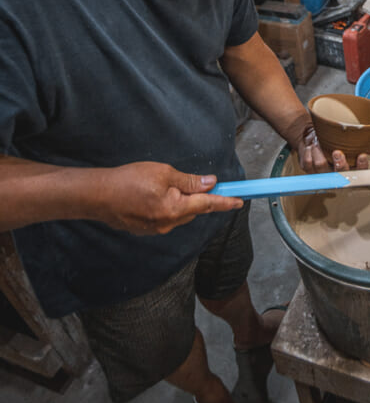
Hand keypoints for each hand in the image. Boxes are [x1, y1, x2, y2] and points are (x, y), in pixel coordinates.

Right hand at [90, 162, 240, 234]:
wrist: (97, 196)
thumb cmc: (128, 180)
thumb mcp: (163, 173)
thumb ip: (189, 181)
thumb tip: (210, 184)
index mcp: (175, 209)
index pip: (208, 205)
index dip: (225, 202)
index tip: (240, 202)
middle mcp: (168, 224)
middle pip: (193, 210)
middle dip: (196, 197)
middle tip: (190, 181)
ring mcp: (156, 229)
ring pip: (179, 214)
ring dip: (179, 202)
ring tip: (159, 185)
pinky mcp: (146, 230)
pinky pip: (165, 218)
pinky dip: (166, 207)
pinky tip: (150, 195)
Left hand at [295, 125, 369, 172]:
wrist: (313, 139)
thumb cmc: (332, 142)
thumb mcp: (348, 142)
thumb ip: (361, 145)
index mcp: (348, 168)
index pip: (359, 172)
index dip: (361, 166)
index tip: (361, 156)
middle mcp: (336, 174)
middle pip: (340, 176)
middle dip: (340, 164)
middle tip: (337, 152)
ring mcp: (321, 173)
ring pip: (321, 166)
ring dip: (320, 152)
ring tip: (319, 142)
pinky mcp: (308, 169)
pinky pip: (308, 162)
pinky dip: (310, 151)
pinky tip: (311, 146)